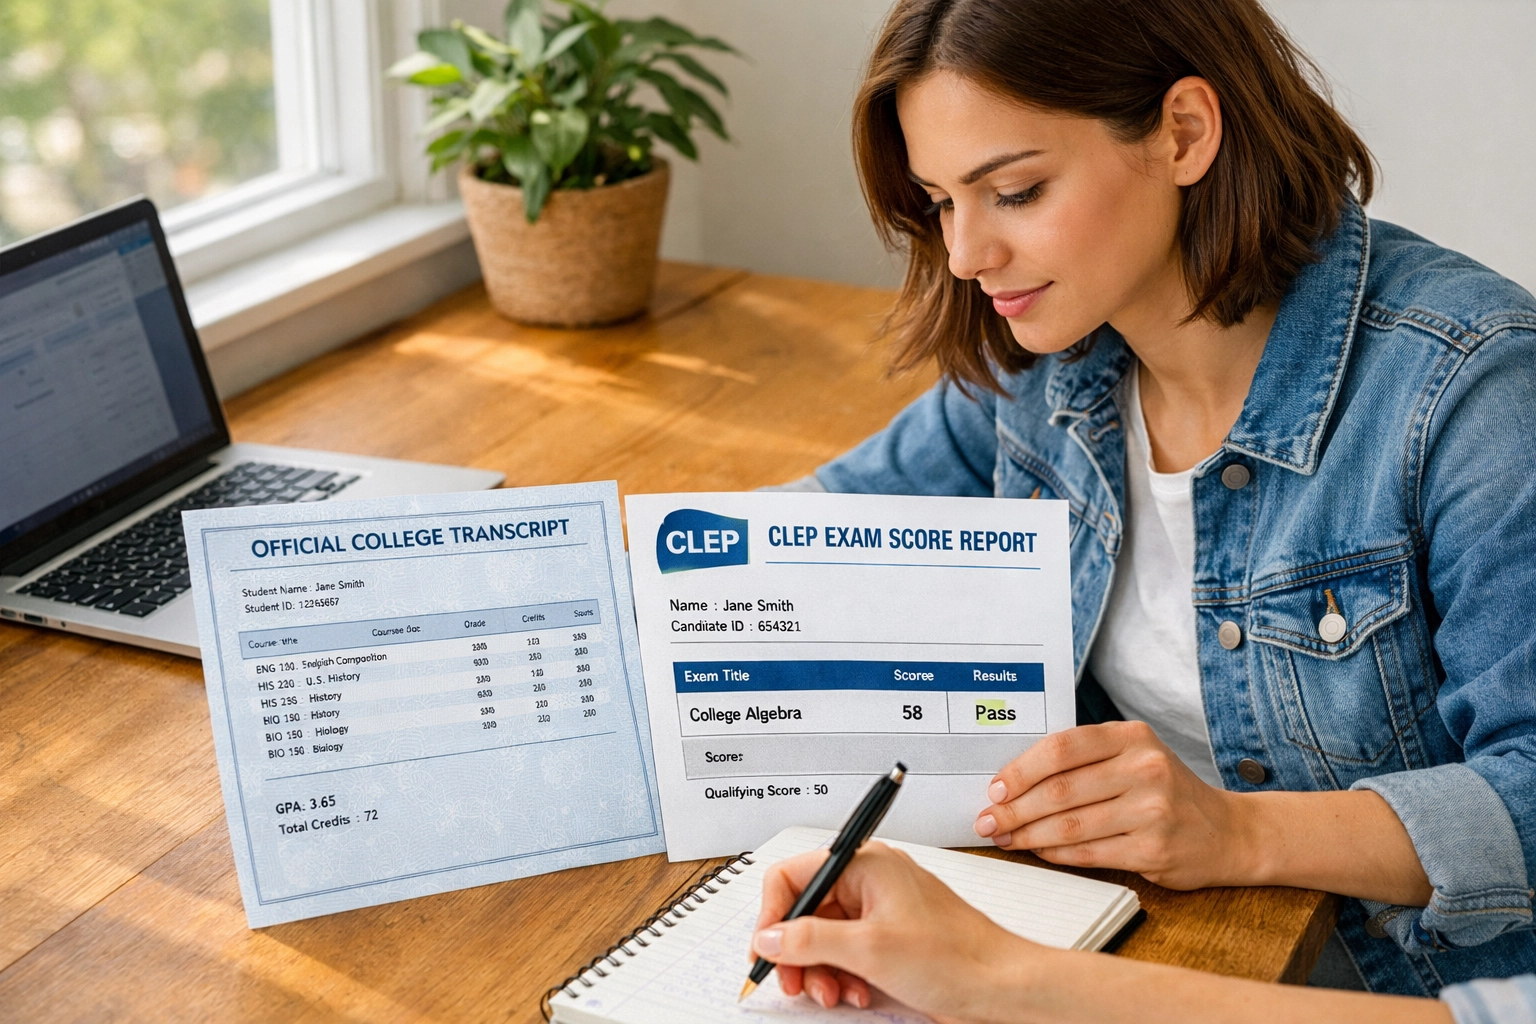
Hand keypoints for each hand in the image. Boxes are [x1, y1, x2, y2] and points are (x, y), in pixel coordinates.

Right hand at [750, 842, 1038, 1021]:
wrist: (1002, 986)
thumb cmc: (956, 956)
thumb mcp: (870, 949)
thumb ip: (810, 940)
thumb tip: (769, 936)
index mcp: (865, 864)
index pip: (794, 875)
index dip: (772, 915)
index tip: (765, 950)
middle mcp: (869, 880)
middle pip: (805, 910)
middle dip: (796, 952)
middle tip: (794, 983)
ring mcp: (879, 910)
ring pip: (823, 937)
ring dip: (820, 970)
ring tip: (831, 994)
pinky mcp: (889, 937)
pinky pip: (846, 952)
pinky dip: (842, 975)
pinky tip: (855, 992)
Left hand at [974, 721, 1247, 888]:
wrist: (1227, 832)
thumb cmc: (1165, 791)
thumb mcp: (1133, 757)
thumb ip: (1084, 760)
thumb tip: (1013, 781)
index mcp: (1132, 737)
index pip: (1062, 748)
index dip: (1022, 769)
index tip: (996, 788)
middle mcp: (1145, 768)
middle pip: (1060, 790)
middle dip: (1015, 809)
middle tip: (988, 820)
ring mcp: (1152, 810)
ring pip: (1070, 825)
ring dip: (1028, 835)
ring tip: (1005, 838)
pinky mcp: (1154, 849)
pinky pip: (1089, 853)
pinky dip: (1056, 854)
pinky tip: (1039, 850)